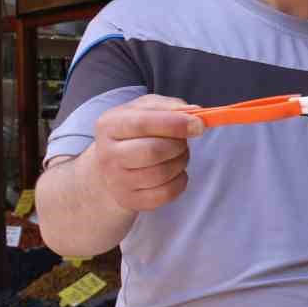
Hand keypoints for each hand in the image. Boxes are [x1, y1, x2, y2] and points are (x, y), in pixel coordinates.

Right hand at [93, 95, 204, 211]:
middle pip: (153, 151)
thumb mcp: (144, 110)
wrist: (111, 166)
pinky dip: (180, 181)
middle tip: (184, 142)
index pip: (143, 123)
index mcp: (109, 125)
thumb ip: (168, 107)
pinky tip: (175, 172)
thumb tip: (195, 113)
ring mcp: (116, 181)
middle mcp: (108, 154)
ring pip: (162, 173)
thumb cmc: (134, 133)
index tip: (199, 125)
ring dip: (181, 162)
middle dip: (179, 145)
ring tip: (178, 155)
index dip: (175, 124)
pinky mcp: (129, 200)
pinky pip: (166, 193)